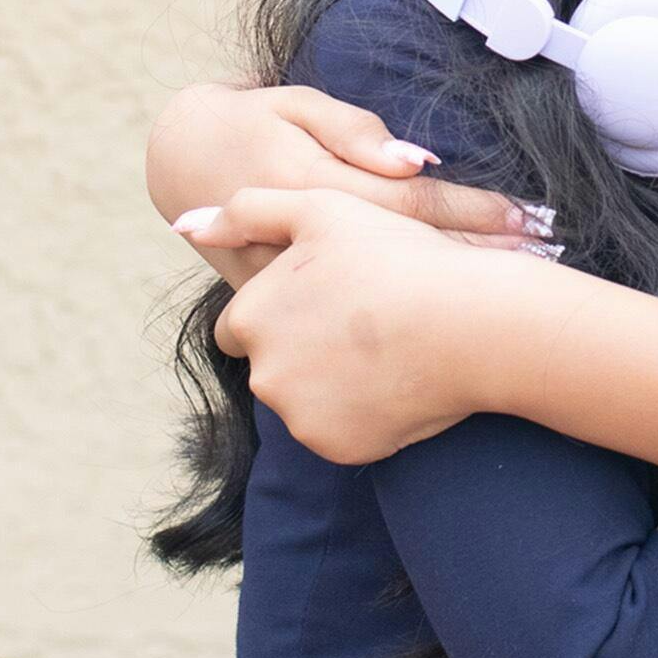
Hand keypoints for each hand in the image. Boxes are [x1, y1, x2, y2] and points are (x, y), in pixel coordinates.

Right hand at [148, 83, 550, 285]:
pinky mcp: (278, 306)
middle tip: (544, 261)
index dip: (472, 212)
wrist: (182, 162)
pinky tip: (446, 323)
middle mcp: (303, 243)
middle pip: (405, 255)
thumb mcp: (297, 106)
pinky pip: (344, 313)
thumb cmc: (254, 122)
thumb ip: (354, 133)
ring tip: (516, 291)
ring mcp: (288, 282)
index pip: (411, 204)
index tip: (528, 219)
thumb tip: (415, 161)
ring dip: (445, 292)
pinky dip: (395, 315)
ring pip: (377, 293)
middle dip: (477, 258)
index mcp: (313, 187)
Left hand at [188, 186, 555, 463]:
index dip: (286, 306)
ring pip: (305, 399)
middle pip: (274, 363)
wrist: (471, 322)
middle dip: (305, 347)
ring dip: (333, 380)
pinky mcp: (338, 448)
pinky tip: (398, 378)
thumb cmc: (399, 257)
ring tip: (387, 346)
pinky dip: (363, 412)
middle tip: (364, 318)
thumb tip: (186, 225)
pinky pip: (340, 431)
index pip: (243, 324)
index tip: (331, 294)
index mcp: (253, 315)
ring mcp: (299, 416)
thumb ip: (247, 211)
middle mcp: (264, 373)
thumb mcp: (322, 208)